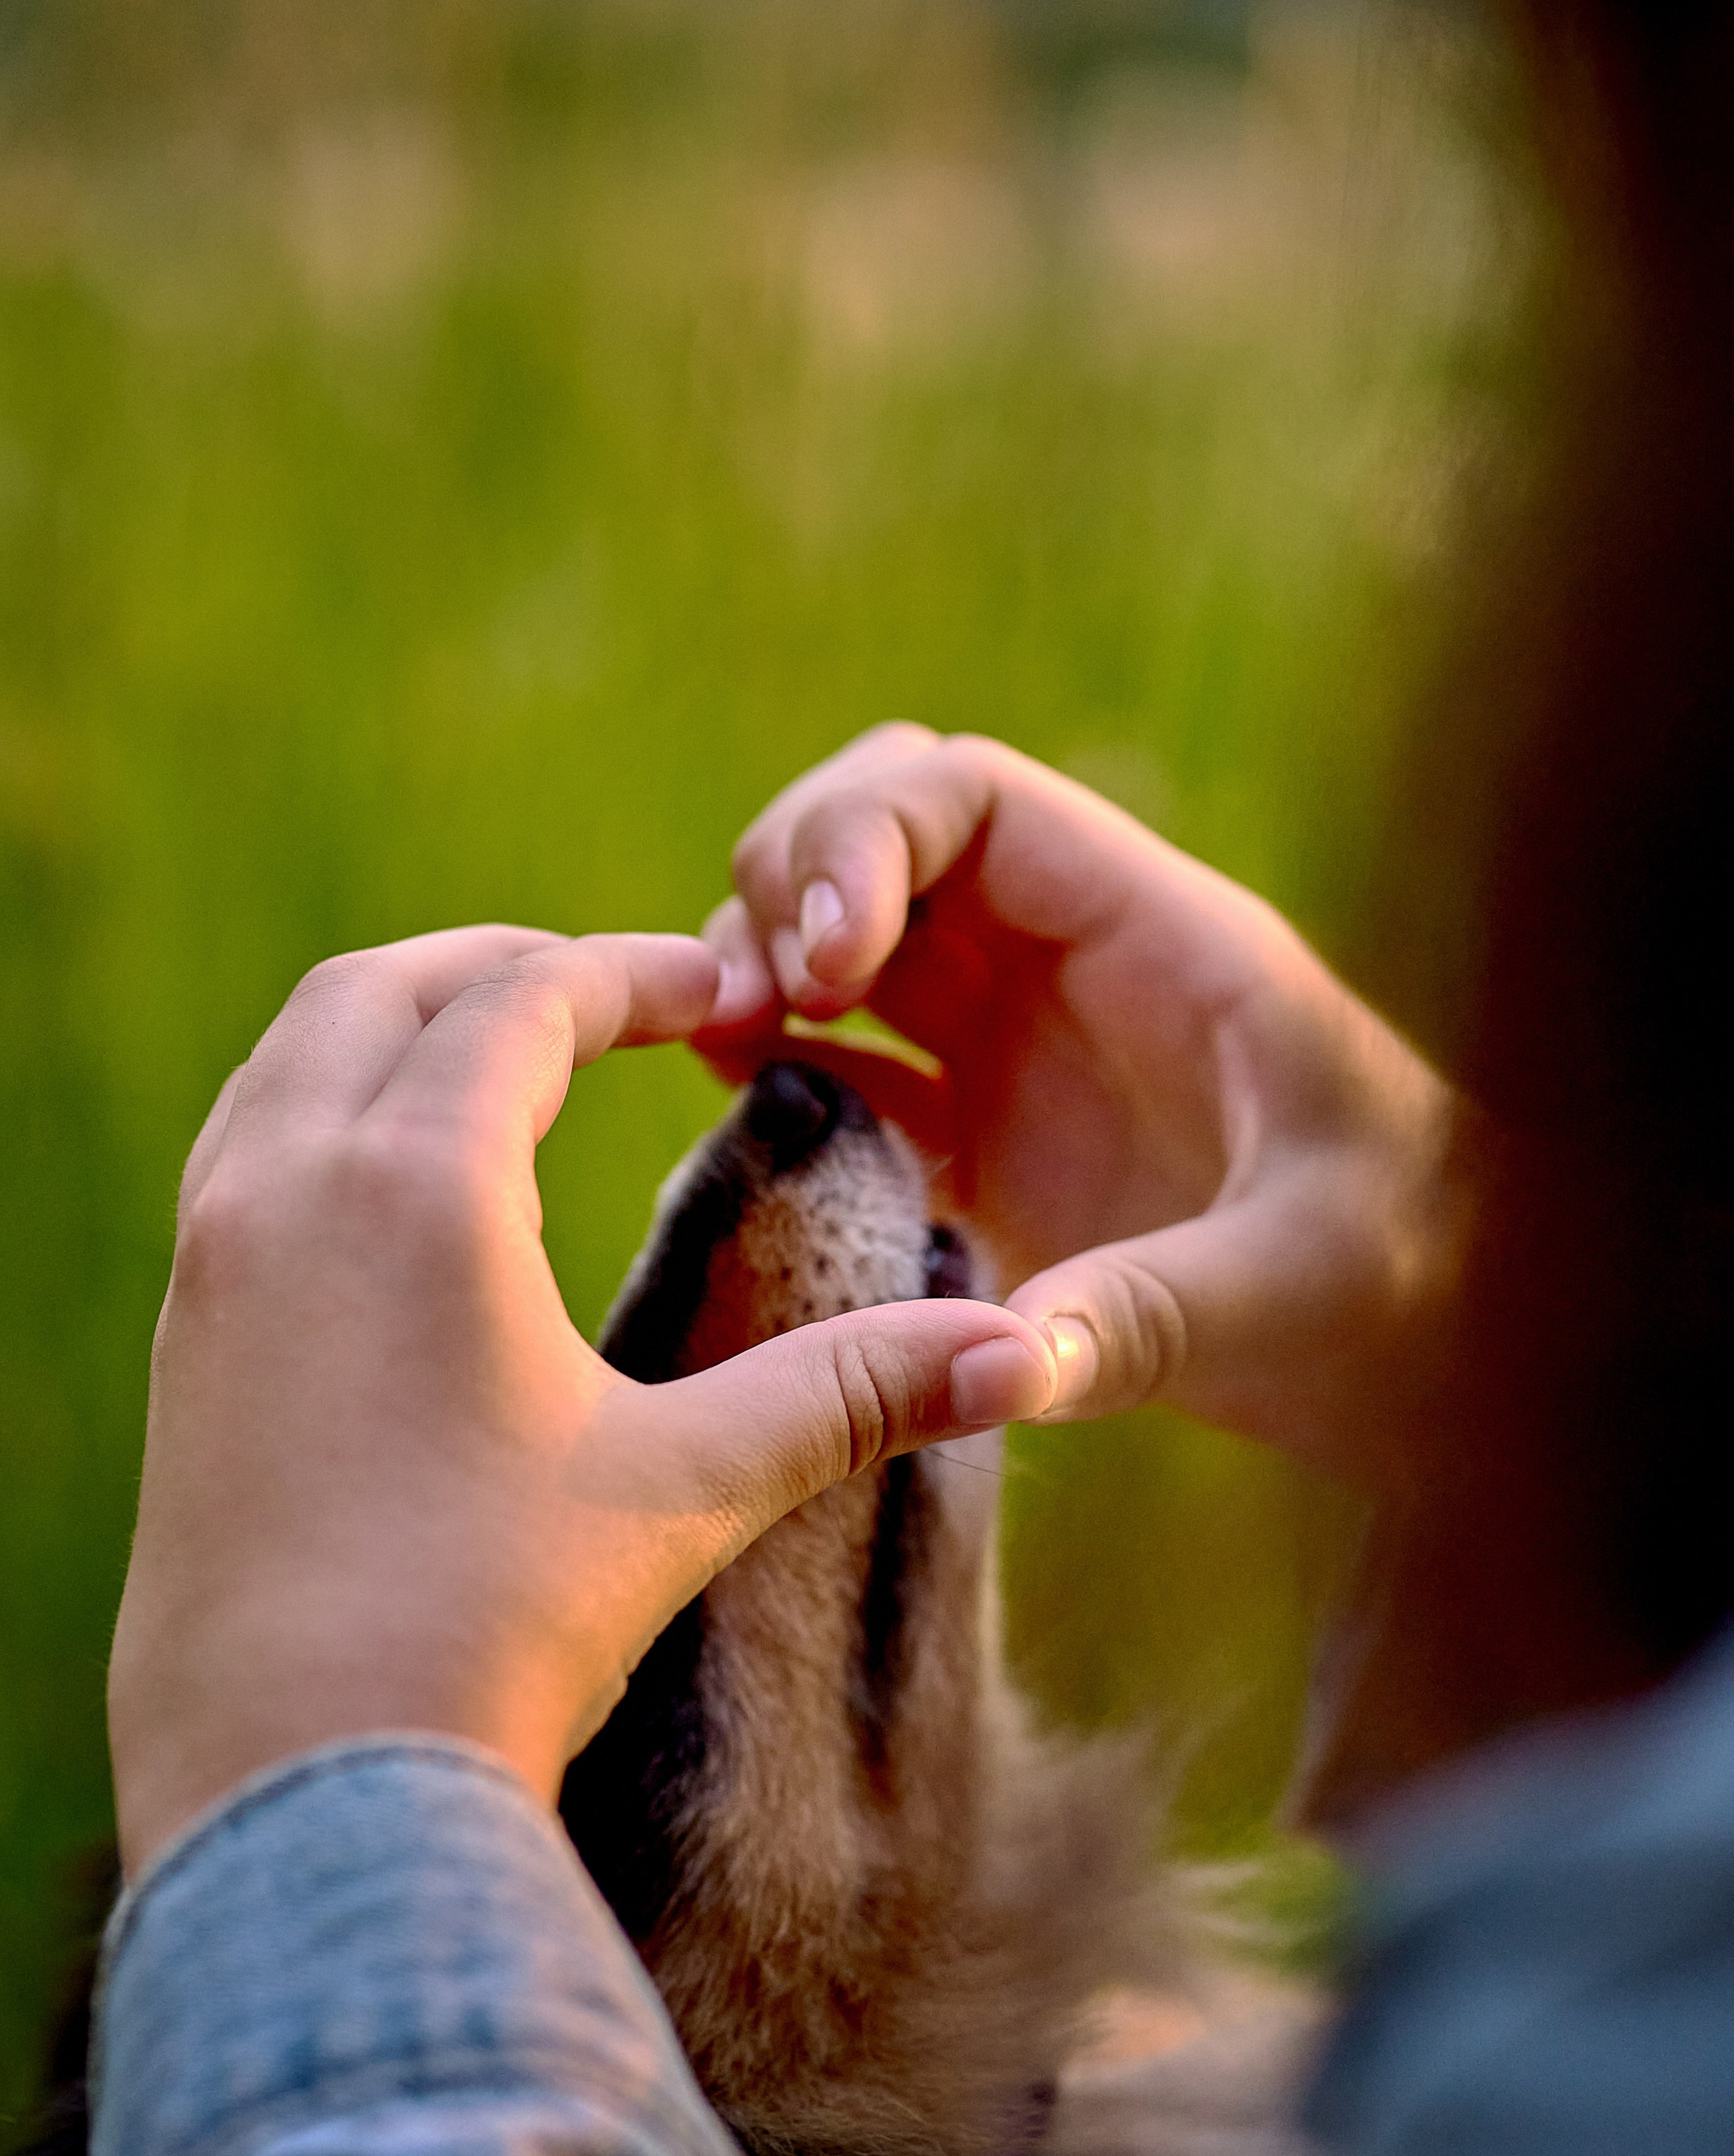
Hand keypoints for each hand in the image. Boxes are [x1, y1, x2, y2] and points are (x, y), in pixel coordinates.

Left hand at [109, 924, 1060, 1876]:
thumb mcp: (685, 1486)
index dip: (631, 973)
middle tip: (611, 993)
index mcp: (414, 1185)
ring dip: (396, 1027)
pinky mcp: (180, 1342)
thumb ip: (850, 1393)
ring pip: (290, 1061)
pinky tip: (393, 1192)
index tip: (716, 985)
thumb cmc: (488, 1626)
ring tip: (501, 1062)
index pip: (524, 1000)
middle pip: (380, 991)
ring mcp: (210, 1264)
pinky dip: (324, 1110)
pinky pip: (242, 1153)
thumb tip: (1020, 1349)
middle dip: (501, 969)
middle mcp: (286, 1190)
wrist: (291, 1788)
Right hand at [702, 727, 1459, 1489]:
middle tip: (748, 1002)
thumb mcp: (1298, 1291)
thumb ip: (1149, 1313)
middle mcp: (1071, 961)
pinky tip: (743, 1105)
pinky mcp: (988, 1135)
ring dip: (763, 958)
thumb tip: (1002, 1361)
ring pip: (852, 928)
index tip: (822, 962)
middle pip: (886, 826)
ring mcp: (1021, 1042)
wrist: (1436, 1350)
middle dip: (788, 878)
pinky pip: (853, 1054)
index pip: (970, 794)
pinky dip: (779, 1056)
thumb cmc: (1407, 1288)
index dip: (864, 838)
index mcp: (1152, 935)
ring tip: (718, 1042)